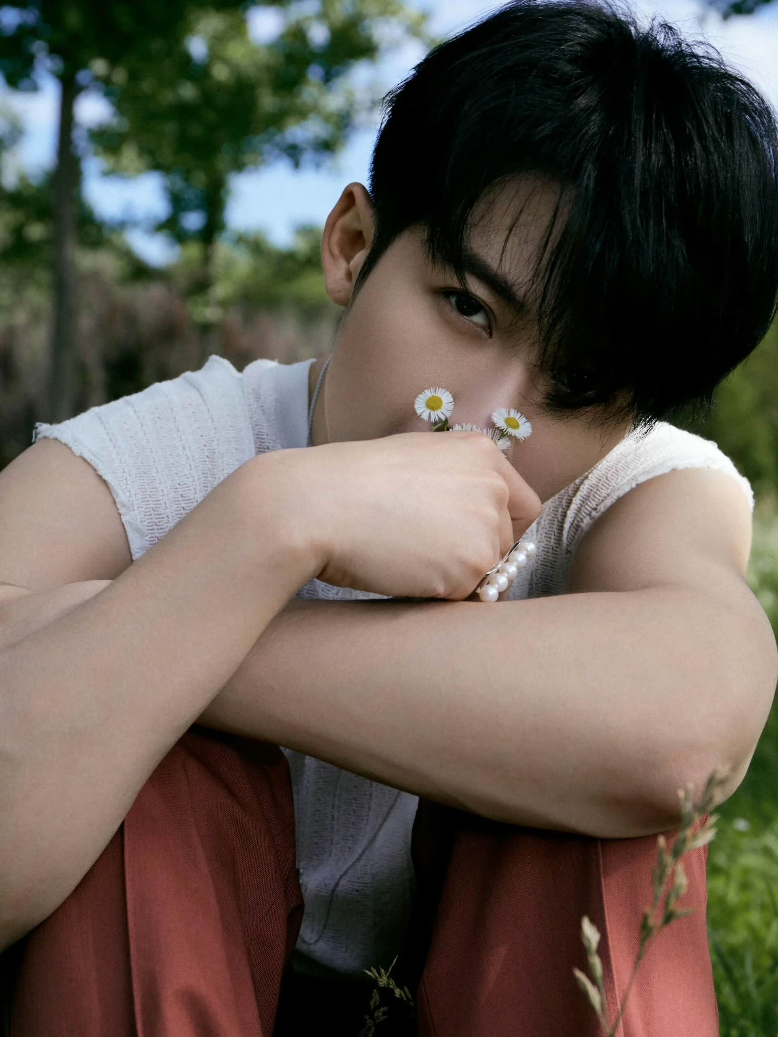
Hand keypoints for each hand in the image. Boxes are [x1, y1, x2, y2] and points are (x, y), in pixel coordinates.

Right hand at [294, 430, 540, 600]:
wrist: (317, 505)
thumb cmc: (351, 484)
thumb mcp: (417, 460)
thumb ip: (456, 483)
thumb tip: (475, 522)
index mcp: (481, 454)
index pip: (522, 505)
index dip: (499, 529)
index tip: (471, 540)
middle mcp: (493, 487)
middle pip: (506, 542)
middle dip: (474, 556)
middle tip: (423, 552)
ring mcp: (485, 527)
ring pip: (486, 571)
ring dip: (454, 575)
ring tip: (406, 556)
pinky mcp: (470, 566)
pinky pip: (463, 594)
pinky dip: (437, 593)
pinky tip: (402, 570)